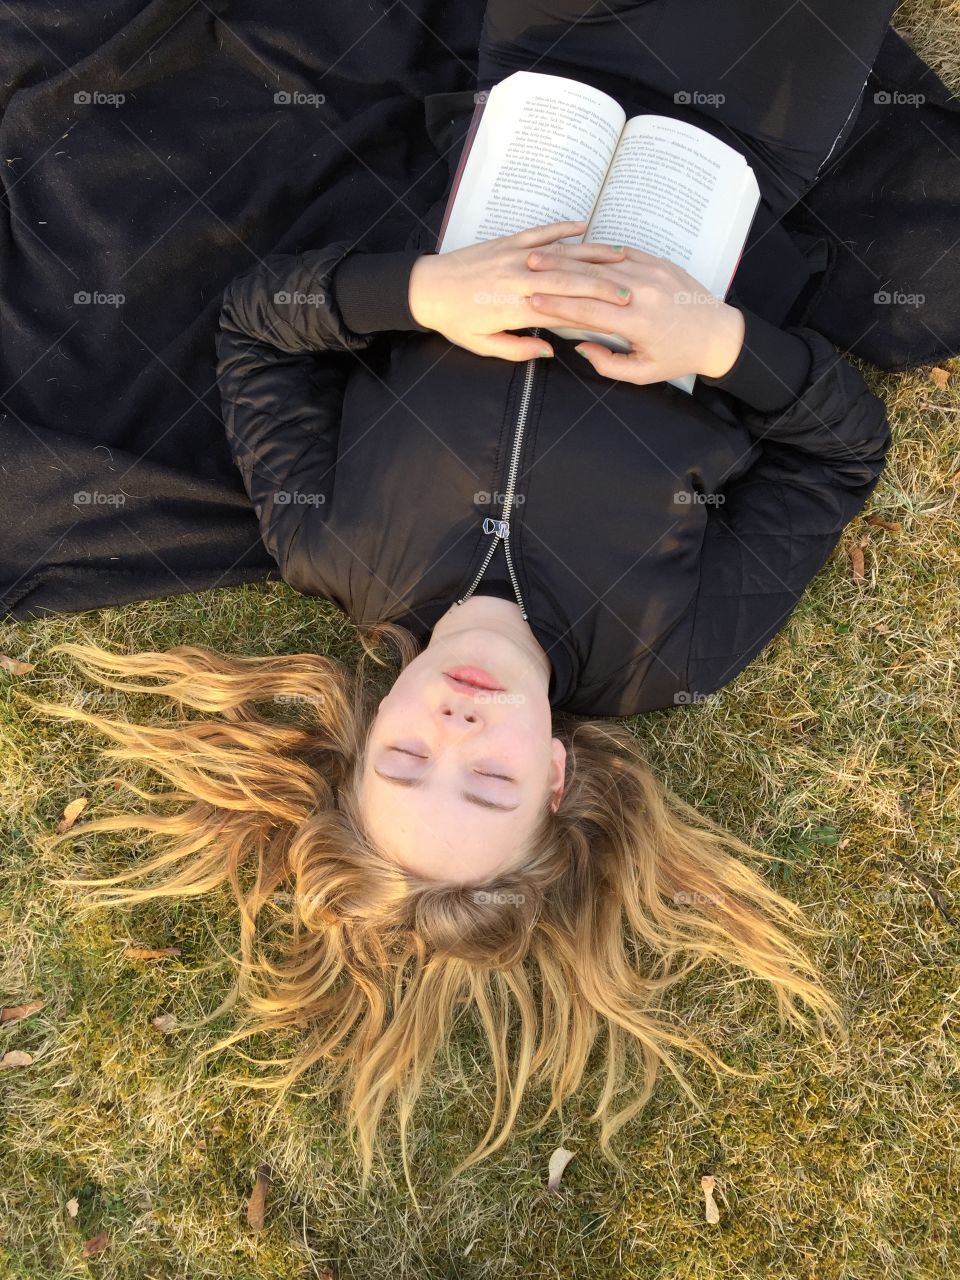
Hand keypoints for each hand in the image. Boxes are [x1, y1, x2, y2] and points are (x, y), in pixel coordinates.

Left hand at [407, 220, 629, 360]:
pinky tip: (584, 226)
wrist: (427, 288)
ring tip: (622, 256)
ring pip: (562, 254)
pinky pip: (540, 232)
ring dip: (593, 255)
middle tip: (633, 291)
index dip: (591, 316)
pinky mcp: (508, 241)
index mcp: (516, 308)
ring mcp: (515, 256)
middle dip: (604, 286)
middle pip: (571, 282)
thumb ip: (517, 350)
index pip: (563, 312)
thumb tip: (547, 352)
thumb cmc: (455, 321)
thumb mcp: (483, 345)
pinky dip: (562, 228)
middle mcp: (520, 279)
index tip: (617, 318)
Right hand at [524, 243, 745, 383]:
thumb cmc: (678, 357)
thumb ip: (608, 363)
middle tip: (527, 268)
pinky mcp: (659, 261)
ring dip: (572, 258)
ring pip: (603, 262)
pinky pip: (623, 252)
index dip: (557, 305)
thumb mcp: (643, 373)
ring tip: (547, 255)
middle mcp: (642, 291)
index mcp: (637, 321)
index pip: (587, 310)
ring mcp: (652, 272)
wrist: (718, 333)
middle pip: (589, 280)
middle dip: (556, 274)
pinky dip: (599, 252)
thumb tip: (579, 346)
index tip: (532, 300)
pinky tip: (578, 250)